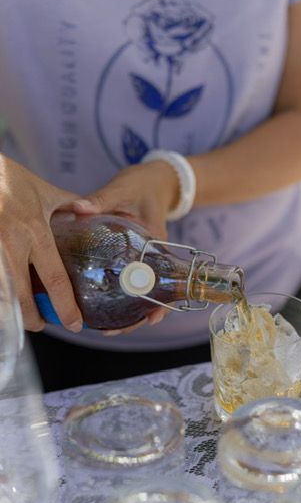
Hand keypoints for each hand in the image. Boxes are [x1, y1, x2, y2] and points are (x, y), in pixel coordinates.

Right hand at [0, 155, 82, 331]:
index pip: (55, 279)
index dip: (65, 307)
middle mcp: (10, 244)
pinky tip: (6, 299)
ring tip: (20, 316)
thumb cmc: (7, 177)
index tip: (74, 323)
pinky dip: (0, 295)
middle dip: (32, 318)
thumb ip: (68, 204)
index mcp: (34, 231)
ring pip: (1, 294)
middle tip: (41, 325)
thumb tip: (89, 213)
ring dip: (11, 310)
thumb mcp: (43, 190)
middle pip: (22, 297)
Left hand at [70, 160, 179, 330]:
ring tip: (103, 327)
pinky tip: (99, 306)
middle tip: (111, 331)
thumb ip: (101, 200)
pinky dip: (117, 295)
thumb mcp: (123, 190)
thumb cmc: (143, 185)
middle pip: (151, 296)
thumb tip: (78, 208)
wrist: (157, 179)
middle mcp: (152, 258)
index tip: (150, 319)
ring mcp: (143, 260)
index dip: (159, 304)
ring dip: (125, 312)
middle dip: (134, 317)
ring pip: (138, 293)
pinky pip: (128, 281)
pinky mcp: (133, 257)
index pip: (163, 281)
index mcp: (156, 245)